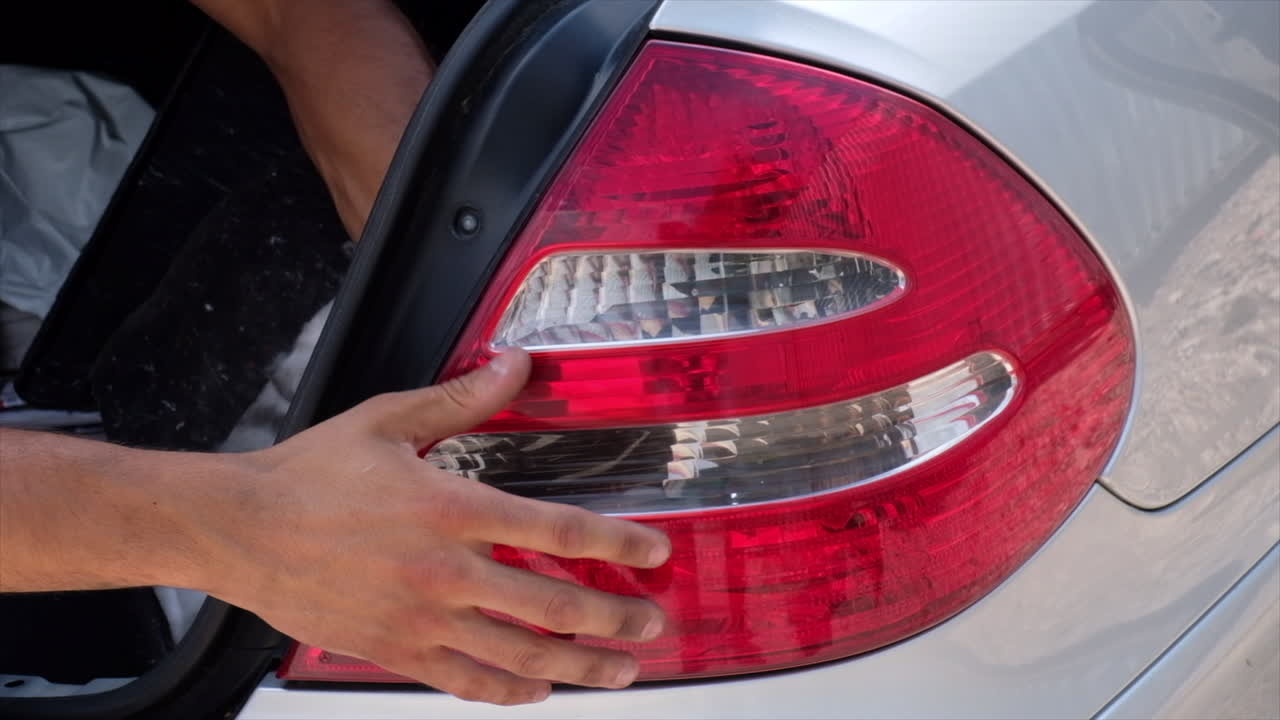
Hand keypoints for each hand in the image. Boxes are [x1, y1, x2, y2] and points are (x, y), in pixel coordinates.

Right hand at [201, 350, 670, 704]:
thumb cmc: (309, 475)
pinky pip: (464, 683)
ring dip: (580, 667)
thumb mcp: (389, 420)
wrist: (238, 529)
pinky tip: (538, 692)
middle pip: (553, 606)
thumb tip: (515, 364)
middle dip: (615, 618)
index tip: (653, 553)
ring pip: (519, 656)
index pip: (557, 531)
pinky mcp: (394, 650)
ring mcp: (420, 619)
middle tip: (652, 623)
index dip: (616, 544)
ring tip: (620, 671)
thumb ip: (462, 397)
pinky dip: (508, 693)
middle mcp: (444, 572)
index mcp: (451, 509)